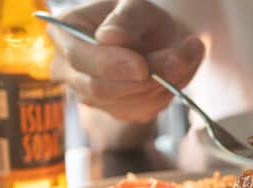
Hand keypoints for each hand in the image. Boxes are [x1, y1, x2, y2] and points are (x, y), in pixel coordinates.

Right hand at [48, 0, 204, 122]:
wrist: (157, 34)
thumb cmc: (140, 17)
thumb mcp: (135, 5)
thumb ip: (125, 19)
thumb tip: (108, 37)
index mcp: (64, 35)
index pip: (79, 58)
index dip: (110, 65)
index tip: (142, 66)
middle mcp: (70, 71)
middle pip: (99, 88)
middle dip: (143, 78)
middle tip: (180, 59)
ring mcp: (93, 97)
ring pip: (127, 102)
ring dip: (165, 82)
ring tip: (188, 53)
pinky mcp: (119, 111)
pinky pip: (145, 110)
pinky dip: (168, 92)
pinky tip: (180, 71)